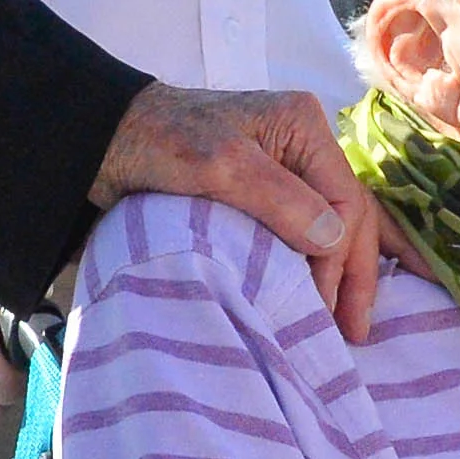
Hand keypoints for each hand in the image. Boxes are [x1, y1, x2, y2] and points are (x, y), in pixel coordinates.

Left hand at [93, 82, 398, 341]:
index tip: (323, 307)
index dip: (340, 258)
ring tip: (342, 326)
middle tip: (354, 332)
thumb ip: (278, 199)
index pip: (345, 199)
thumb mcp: (217, 166)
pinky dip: (312, 267)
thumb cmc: (159, 143)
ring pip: (331, 227)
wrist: (105, 140)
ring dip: (339, 275)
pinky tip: (315, 299)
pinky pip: (303, 232)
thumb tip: (334, 239)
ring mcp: (285, 169)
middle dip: (354, 273)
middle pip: (348, 214)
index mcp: (302, 125)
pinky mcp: (263, 193)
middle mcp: (303, 145)